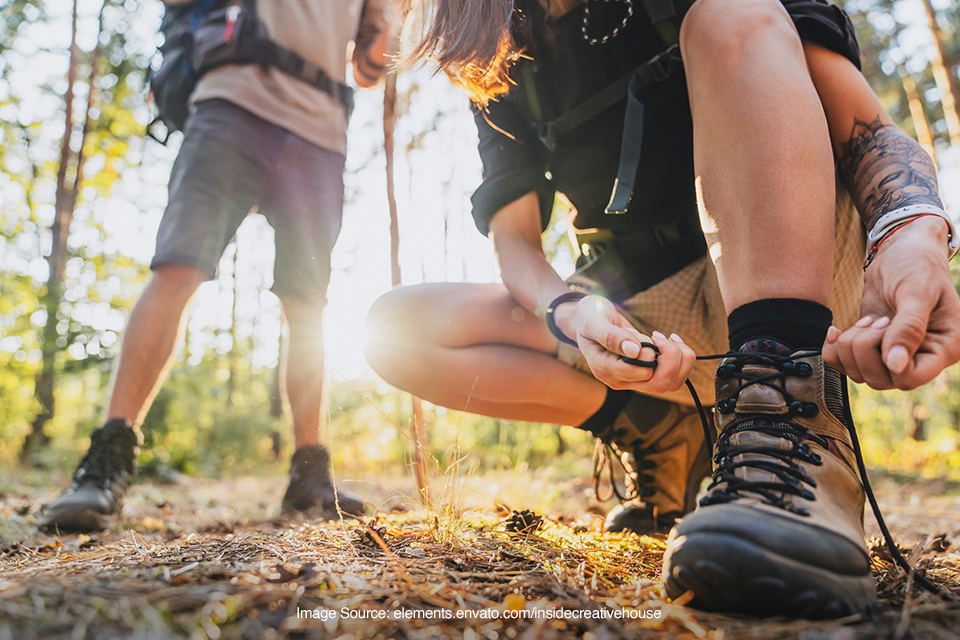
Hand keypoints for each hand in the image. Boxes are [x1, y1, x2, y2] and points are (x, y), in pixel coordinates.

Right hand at [570, 295, 695, 392]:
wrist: (591, 320)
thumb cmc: (590, 317)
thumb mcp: (594, 321)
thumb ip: (611, 336)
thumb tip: (635, 351)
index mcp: (604, 369)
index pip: (640, 373)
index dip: (650, 353)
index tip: (645, 335)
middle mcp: (619, 380)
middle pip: (659, 384)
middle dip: (670, 358)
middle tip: (660, 336)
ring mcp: (633, 380)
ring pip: (670, 384)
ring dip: (679, 359)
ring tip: (669, 338)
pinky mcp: (645, 375)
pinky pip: (673, 377)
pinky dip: (681, 359)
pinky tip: (671, 341)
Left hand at [823, 217, 959, 389]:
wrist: (903, 249)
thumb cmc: (918, 264)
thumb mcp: (917, 291)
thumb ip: (909, 328)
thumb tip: (896, 365)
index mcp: (944, 347)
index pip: (909, 379)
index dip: (887, 361)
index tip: (885, 326)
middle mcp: (921, 356)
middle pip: (880, 380)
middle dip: (864, 349)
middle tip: (875, 319)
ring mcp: (894, 354)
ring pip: (859, 374)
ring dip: (850, 347)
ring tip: (867, 319)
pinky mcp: (871, 347)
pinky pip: (844, 364)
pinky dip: (834, 349)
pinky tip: (837, 330)